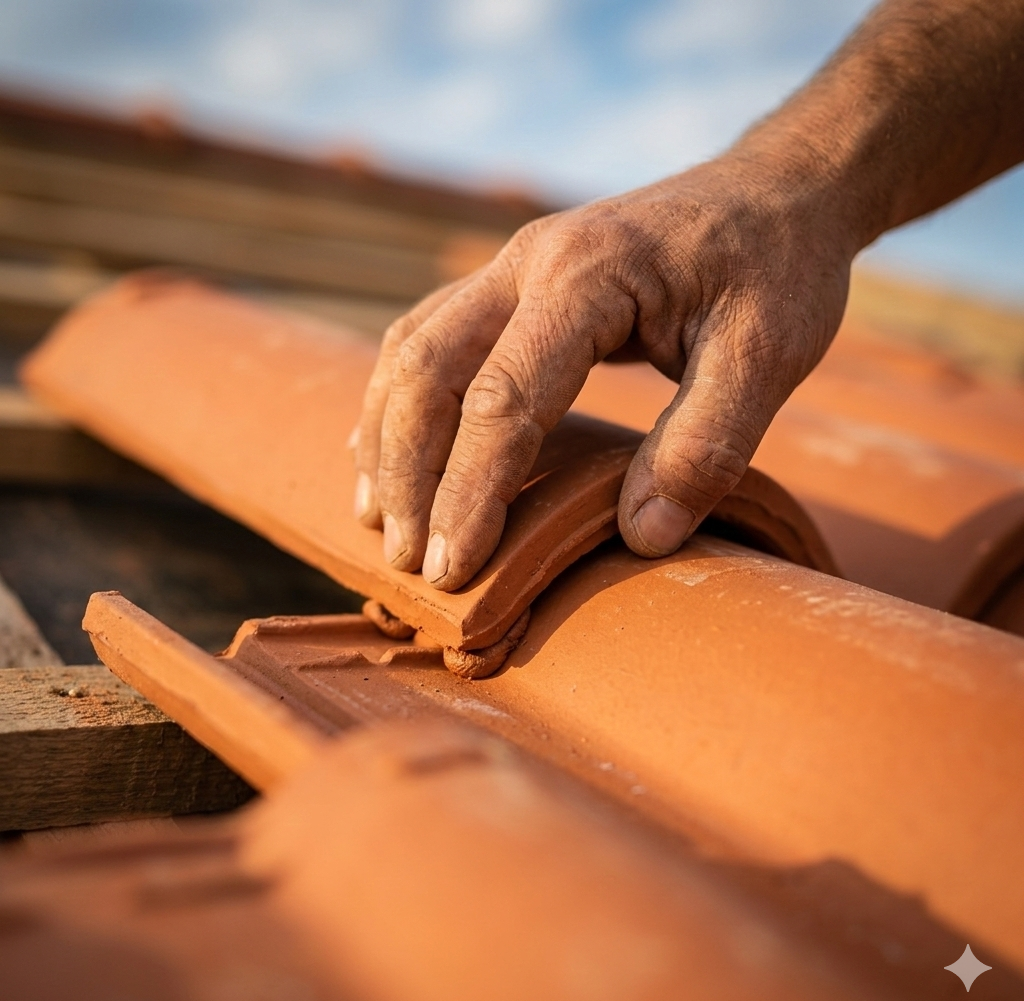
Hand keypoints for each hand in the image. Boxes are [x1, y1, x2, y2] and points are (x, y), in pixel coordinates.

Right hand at [353, 155, 855, 590]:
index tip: (455, 569)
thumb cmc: (777, 270)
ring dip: (387, 438)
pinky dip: (399, 402)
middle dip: (408, 473)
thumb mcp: (769, 355)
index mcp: (587, 275)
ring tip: (377, 522)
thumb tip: (641, 537)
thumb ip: (707, 445)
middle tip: (410, 563)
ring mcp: (511, 265)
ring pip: (411, 351)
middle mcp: (528, 260)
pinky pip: (427, 337)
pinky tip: (384, 451)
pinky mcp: (511, 282)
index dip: (472, 491)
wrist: (776, 191)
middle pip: (427, 370)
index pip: (503, 397)